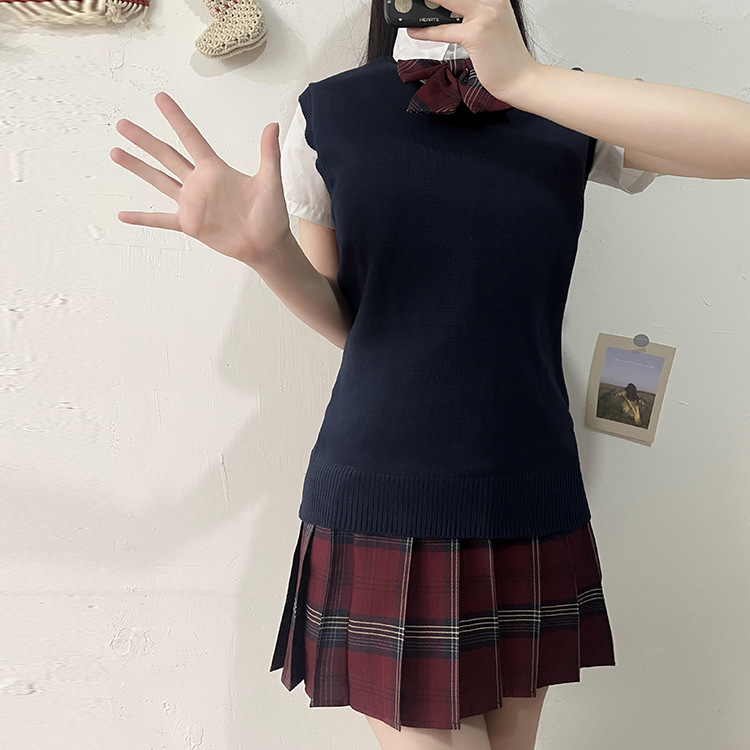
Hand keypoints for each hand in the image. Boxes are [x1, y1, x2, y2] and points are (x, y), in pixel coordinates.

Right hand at [110, 92, 290, 265]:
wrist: (267, 245)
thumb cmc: (271, 215)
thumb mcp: (270, 182)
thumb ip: (269, 154)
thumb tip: (274, 125)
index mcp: (215, 169)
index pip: (190, 138)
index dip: (175, 118)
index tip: (160, 98)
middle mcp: (199, 183)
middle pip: (166, 155)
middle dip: (144, 140)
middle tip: (122, 124)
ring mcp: (192, 204)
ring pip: (159, 181)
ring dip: (138, 168)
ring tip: (116, 152)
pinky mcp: (190, 224)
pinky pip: (161, 220)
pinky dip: (143, 218)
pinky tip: (123, 215)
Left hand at [406, 0, 537, 99]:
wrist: (521, 79)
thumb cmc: (506, 59)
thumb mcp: (491, 28)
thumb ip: (472, 17)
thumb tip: (447, 14)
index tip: (431, 1)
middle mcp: (492, 2)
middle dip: (433, 0)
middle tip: (415, 2)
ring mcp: (485, 16)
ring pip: (447, 4)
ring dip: (426, 9)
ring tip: (411, 11)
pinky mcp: (476, 34)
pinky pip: (444, 30)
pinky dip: (426, 31)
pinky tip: (415, 31)